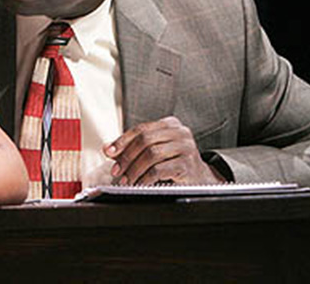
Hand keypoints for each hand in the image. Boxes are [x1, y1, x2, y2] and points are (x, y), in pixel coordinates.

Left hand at [103, 116, 225, 184]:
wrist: (202, 180)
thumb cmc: (175, 164)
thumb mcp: (154, 153)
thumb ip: (132, 148)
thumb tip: (107, 148)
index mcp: (170, 124)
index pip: (141, 129)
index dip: (122, 140)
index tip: (109, 152)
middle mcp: (180, 132)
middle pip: (145, 140)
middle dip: (126, 157)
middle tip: (116, 171)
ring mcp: (186, 147)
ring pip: (151, 154)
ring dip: (134, 169)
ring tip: (125, 180)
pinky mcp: (188, 164)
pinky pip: (159, 170)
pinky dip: (145, 178)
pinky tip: (139, 184)